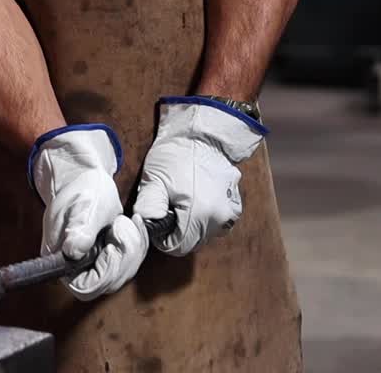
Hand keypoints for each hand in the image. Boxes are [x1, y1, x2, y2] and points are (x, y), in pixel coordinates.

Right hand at [29, 124, 141, 299]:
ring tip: (126, 221)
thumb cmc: (80, 191)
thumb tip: (73, 251)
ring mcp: (94, 263)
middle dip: (125, 255)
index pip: (86, 287)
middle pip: (109, 282)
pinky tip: (134, 223)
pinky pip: (131, 260)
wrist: (85, 180)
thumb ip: (79, 230)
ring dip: (134, 247)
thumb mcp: (81, 207)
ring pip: (123, 272)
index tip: (112, 246)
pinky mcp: (109, 256)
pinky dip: (139, 242)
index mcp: (61, 259)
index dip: (105, 273)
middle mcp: (76, 267)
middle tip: (123, 225)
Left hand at [133, 96, 266, 256]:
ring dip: (191, 225)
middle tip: (168, 206)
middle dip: (177, 231)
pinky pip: (217, 223)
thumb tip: (145, 227)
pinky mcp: (235, 205)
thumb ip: (147, 208)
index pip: (177, 246)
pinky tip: (196, 198)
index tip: (157, 219)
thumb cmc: (176, 155)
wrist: (203, 134)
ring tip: (181, 201)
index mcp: (198, 215)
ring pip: (205, 234)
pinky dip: (205, 217)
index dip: (162, 237)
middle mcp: (219, 219)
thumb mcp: (154, 180)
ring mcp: (230, 213)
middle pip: (192, 242)